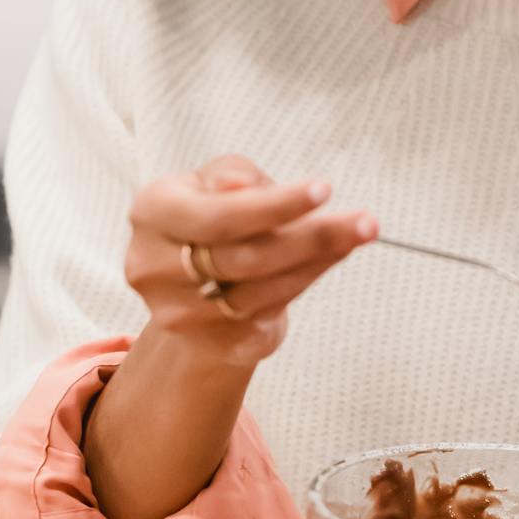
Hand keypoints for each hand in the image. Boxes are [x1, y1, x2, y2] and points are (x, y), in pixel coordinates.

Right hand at [125, 153, 377, 370]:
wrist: (195, 278)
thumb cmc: (214, 213)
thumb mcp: (217, 178)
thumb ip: (232, 174)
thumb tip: (238, 186)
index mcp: (152, 213)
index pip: (218, 216)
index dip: (274, 206)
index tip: (326, 189)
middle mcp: (153, 268)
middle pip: (246, 258)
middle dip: (312, 239)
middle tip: (366, 222)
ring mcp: (179, 313)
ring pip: (263, 291)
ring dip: (317, 262)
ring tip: (356, 235)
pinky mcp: (209, 344)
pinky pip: (269, 316)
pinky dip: (304, 283)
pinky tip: (328, 260)